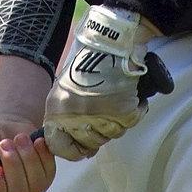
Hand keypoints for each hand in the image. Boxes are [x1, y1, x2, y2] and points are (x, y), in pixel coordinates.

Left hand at [44, 5, 173, 159]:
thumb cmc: (87, 60)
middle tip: (103, 113)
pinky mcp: (123, 113)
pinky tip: (128, 94)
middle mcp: (77, 118)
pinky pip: (131, 121)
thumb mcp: (64, 88)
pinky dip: (134, 110)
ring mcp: (101, 117)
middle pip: (90, 143)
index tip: (80, 144)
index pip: (59, 147)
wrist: (110, 42)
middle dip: (98, 132)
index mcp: (57, 110)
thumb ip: (65, 113)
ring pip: (112, 134)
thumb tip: (73, 137)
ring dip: (116, 121)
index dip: (72, 149)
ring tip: (115, 98)